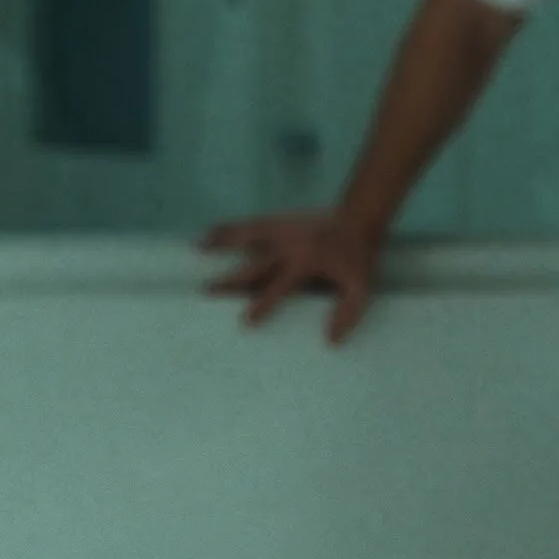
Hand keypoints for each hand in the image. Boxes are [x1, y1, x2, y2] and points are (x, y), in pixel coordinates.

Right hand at [197, 210, 386, 345]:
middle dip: (231, 279)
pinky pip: (250, 224)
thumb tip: (331, 341)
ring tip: (198, 247)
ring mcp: (281, 230)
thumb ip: (348, 313)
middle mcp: (288, 246)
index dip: (263, 304)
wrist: (359, 217)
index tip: (245, 320)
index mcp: (306, 263)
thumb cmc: (357, 257)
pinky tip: (211, 231)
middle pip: (254, 265)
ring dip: (222, 243)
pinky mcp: (278, 220)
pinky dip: (230, 228)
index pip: (279, 287)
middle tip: (208, 291)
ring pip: (246, 237)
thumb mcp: (360, 286)